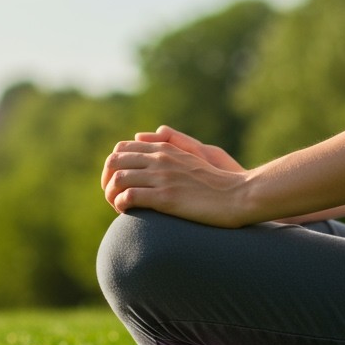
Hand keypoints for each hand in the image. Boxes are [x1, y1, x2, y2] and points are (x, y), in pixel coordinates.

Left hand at [100, 126, 252, 227]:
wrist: (238, 195)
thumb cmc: (218, 181)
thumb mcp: (196, 154)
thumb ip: (175, 142)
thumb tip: (155, 131)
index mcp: (165, 150)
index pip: (123, 149)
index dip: (113, 165)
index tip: (116, 182)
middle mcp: (160, 160)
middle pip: (114, 162)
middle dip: (106, 180)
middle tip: (111, 196)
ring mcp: (162, 178)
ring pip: (118, 179)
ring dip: (111, 195)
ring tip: (117, 207)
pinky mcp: (166, 197)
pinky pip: (130, 197)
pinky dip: (121, 205)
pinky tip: (126, 212)